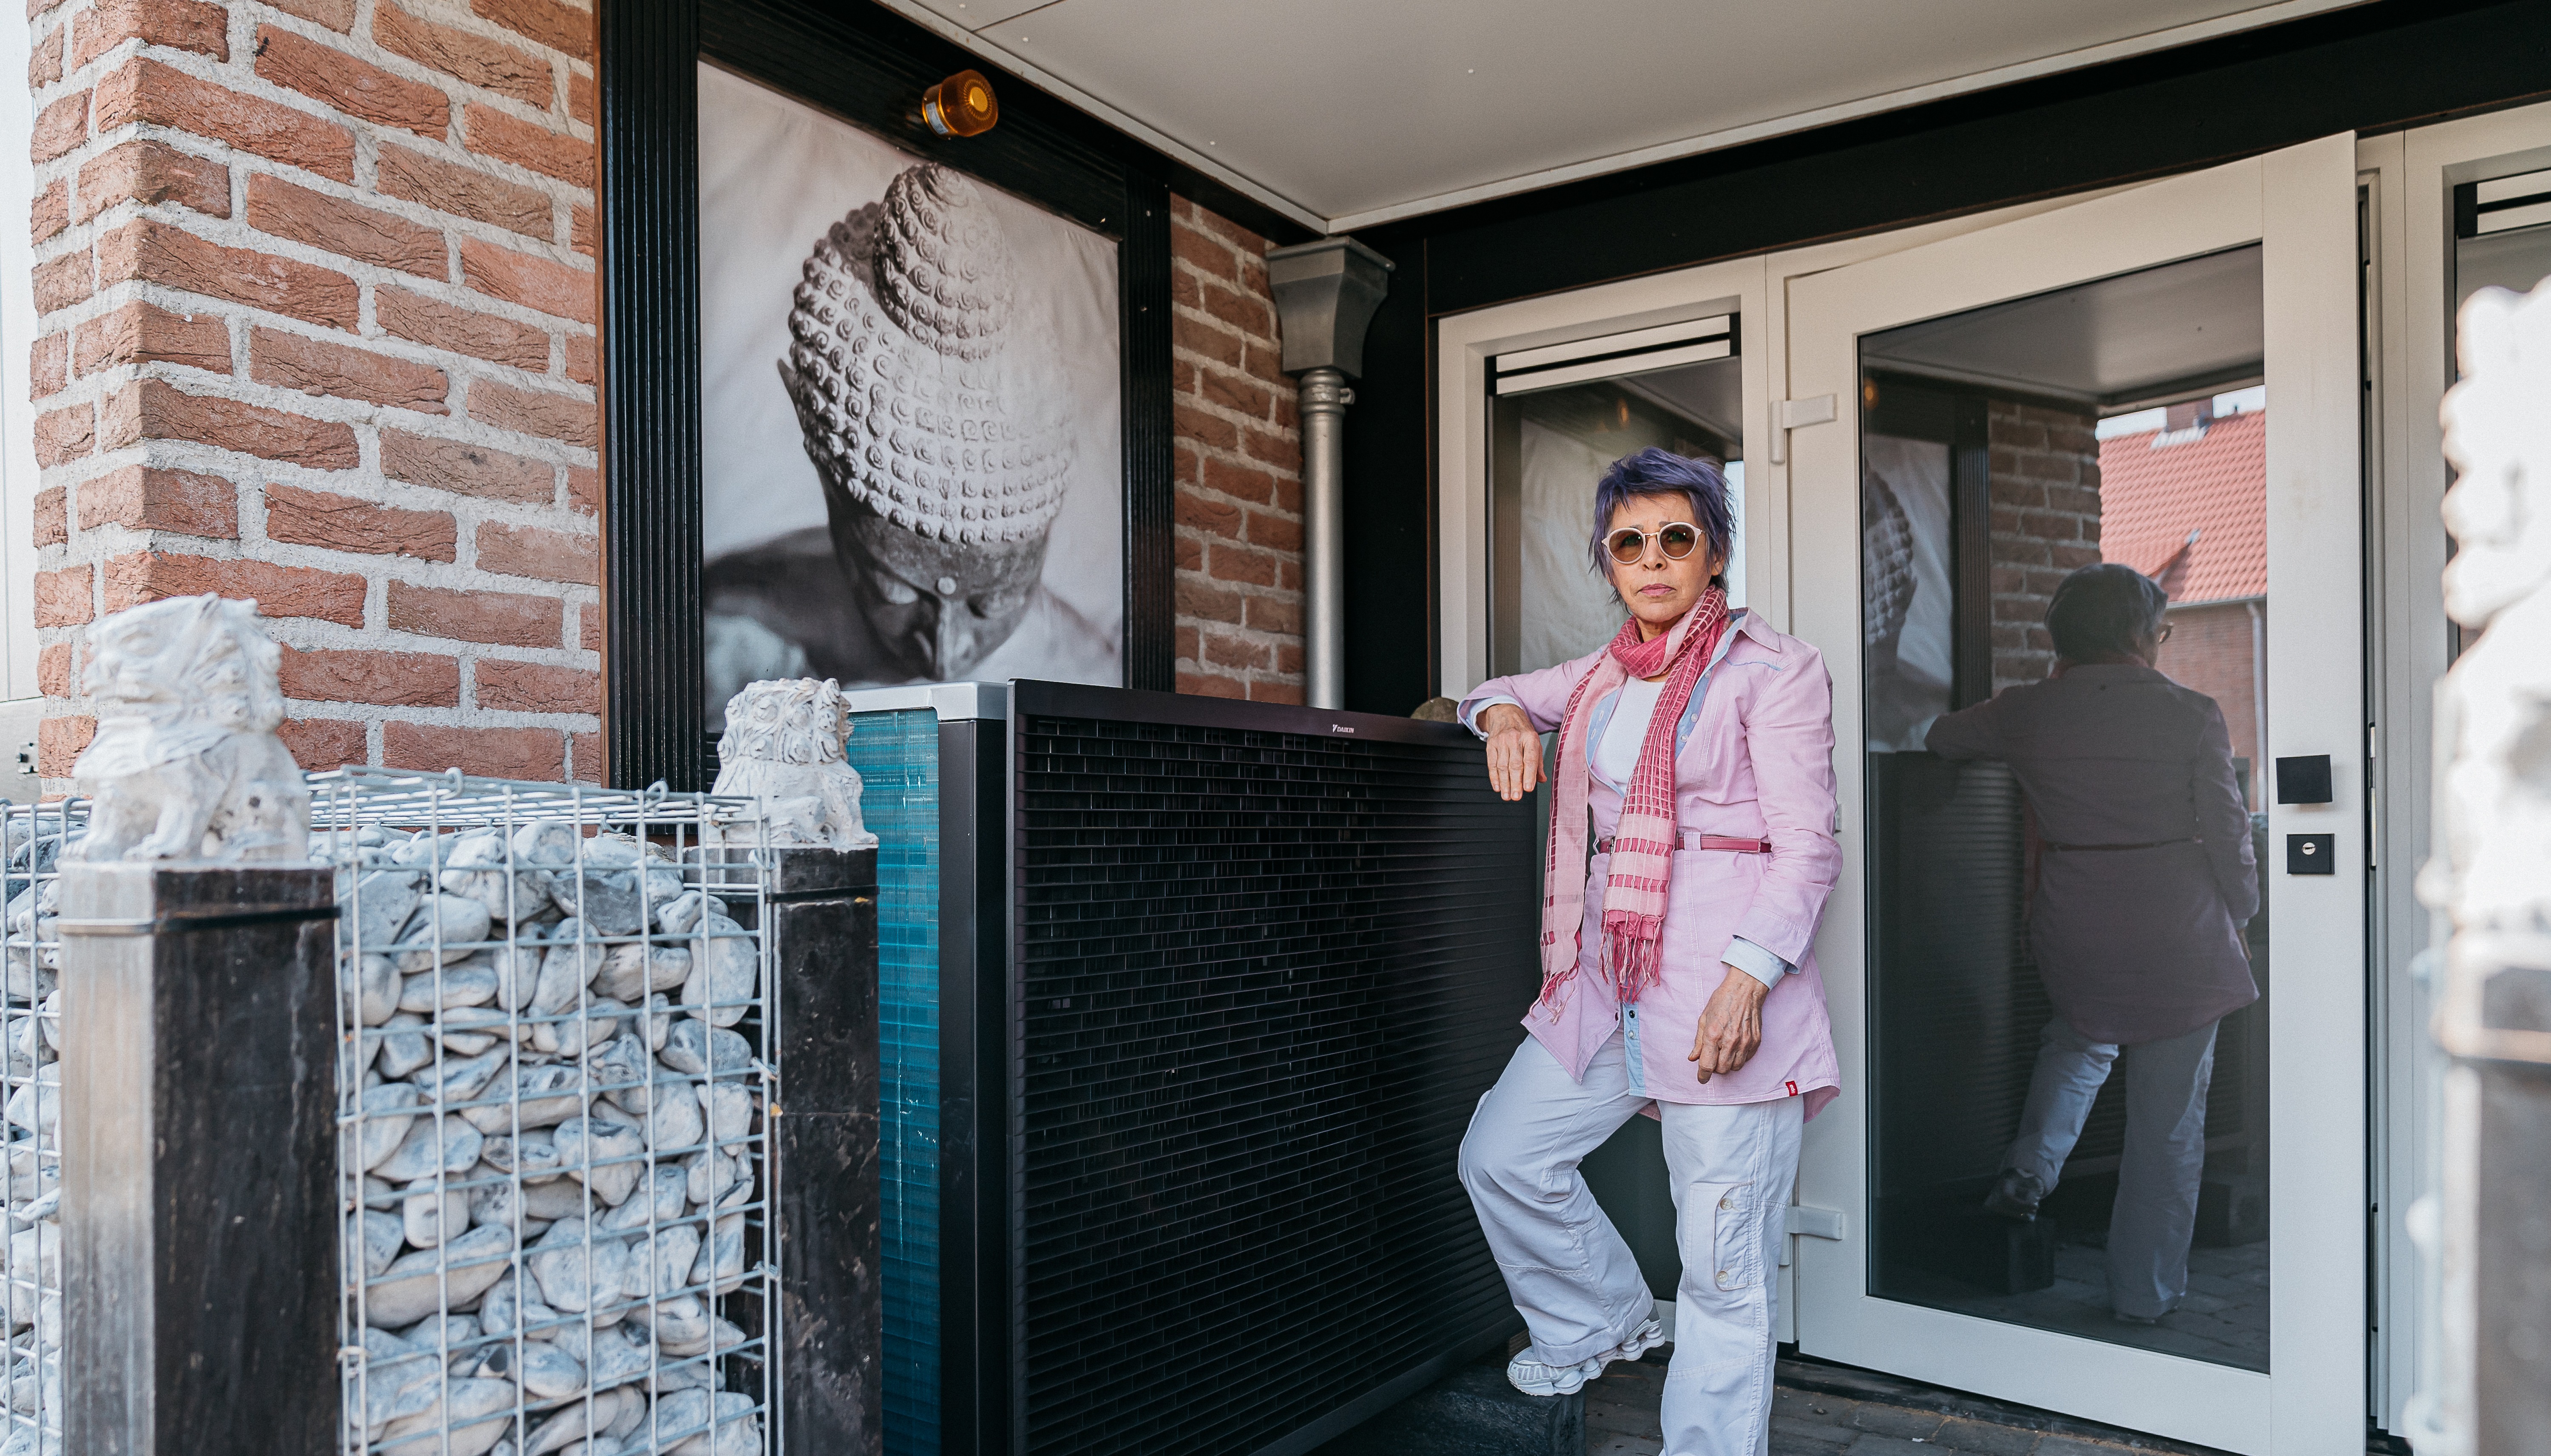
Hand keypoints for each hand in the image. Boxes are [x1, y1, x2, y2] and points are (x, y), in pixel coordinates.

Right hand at [1480, 703, 1545, 802]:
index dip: (1529, 775)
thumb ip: (1538, 762)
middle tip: (1516, 796)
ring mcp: (1501, 741)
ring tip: (1507, 796)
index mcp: (1530, 738)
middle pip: (1515, 764)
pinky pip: (1491, 763)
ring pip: (1502, 766)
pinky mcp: (1490, 744)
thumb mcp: (1535, 742)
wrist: (1505, 713)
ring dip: (1504, 783)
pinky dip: (1494, 777)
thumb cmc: (1522, 731)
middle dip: (1515, 783)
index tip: (1528, 788)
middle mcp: (1515, 739)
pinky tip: (1497, 786)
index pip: (1530, 759)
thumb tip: (1541, 780)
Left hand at [1688, 966, 1768, 1082]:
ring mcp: (1745, 1042)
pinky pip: (1746, 1060)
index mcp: (1714, 1034)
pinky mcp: (1756, 1041)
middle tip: (1713, 1058)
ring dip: (1728, 1064)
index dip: (1702, 1075)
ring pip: (1735, 1067)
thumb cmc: (1722, 1001)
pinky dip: (1739, 1058)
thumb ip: (1699, 1041)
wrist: (1745, 990)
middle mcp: (1731, 1041)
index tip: (1701, 1078)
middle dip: (1715, 1068)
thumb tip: (1693, 1058)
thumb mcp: (1704, 1018)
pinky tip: (1735, 1048)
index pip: (1707, 1065)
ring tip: (1724, 1052)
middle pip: (1722, 1070)